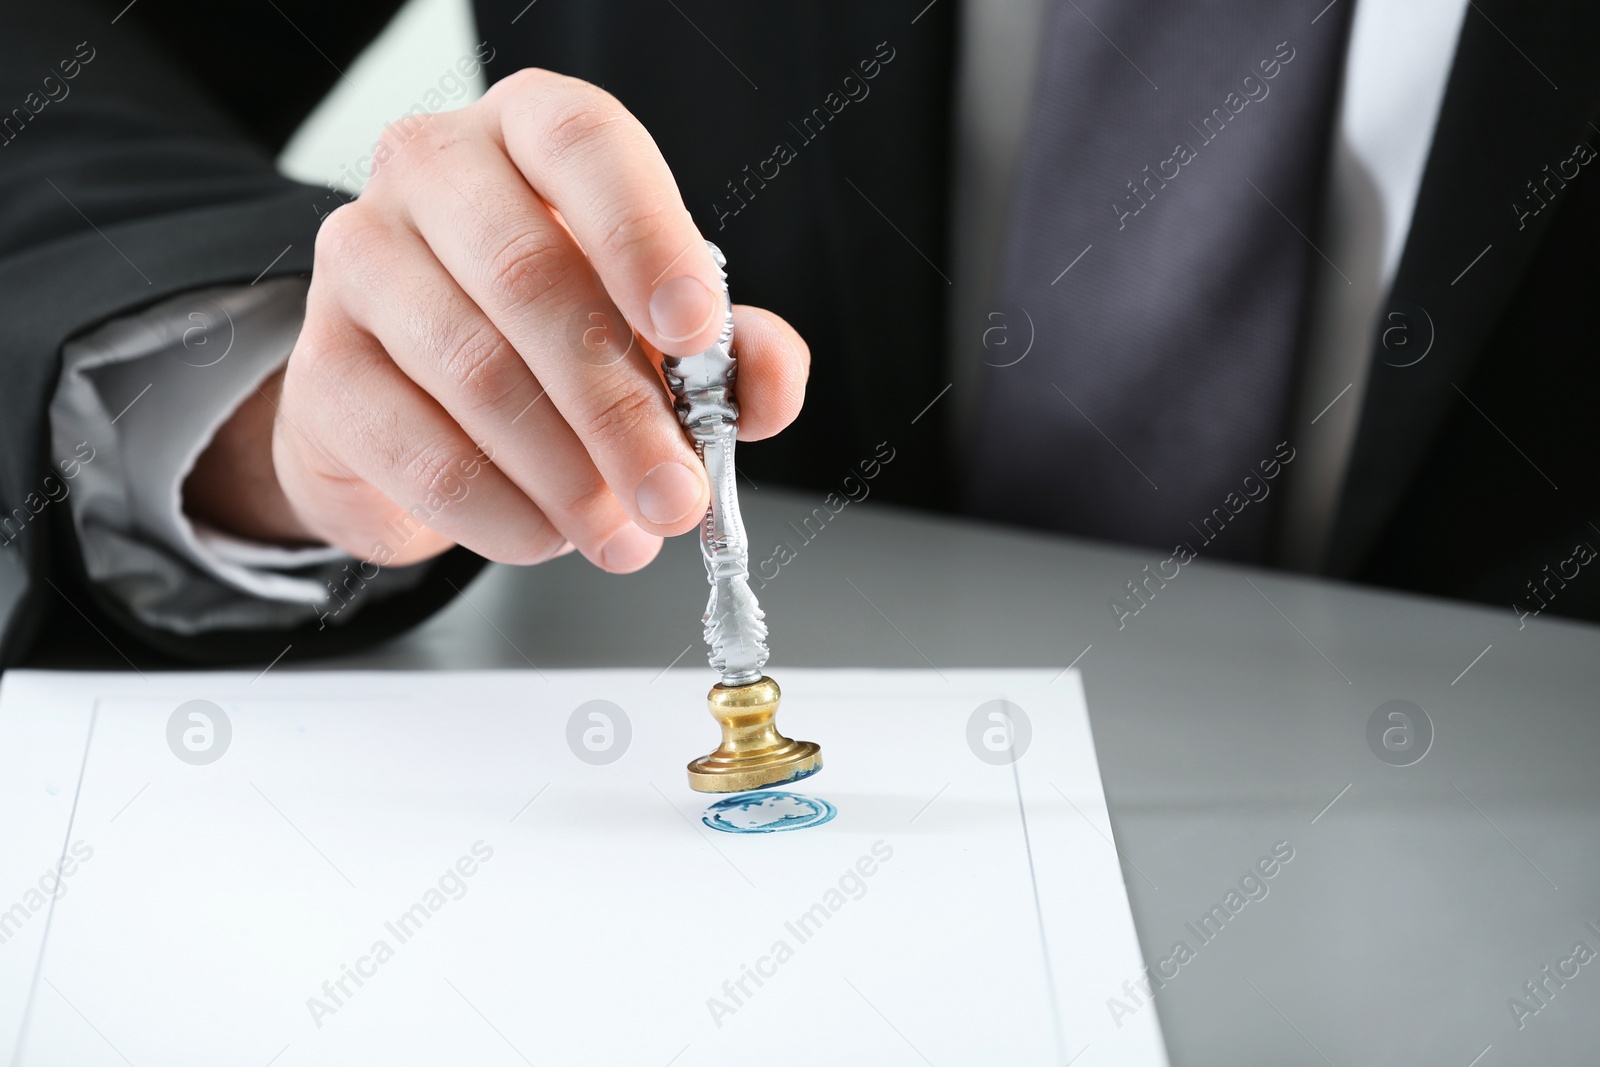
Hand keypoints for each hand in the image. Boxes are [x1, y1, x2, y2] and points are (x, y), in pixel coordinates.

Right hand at [184, 69, 807, 572]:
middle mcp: (433, 170)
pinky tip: (546, 535)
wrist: (416, 398)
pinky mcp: (321, 367)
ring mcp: (360, 262)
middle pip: (529, 278)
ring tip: (623, 535)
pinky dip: (500, 513)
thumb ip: (730, 351)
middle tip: (676, 495)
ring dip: (567, 477)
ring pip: (475, 374)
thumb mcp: (657, 328)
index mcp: (533, 133)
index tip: (695, 332)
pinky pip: (418, 453)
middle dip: (619, 408)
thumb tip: (771, 382)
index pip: (584, 146)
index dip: (645, 237)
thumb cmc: (551, 337)